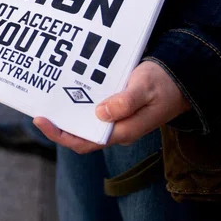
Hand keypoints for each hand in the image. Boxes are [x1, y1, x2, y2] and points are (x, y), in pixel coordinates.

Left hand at [33, 61, 190, 153]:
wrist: (183, 80)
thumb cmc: (164, 83)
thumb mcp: (145, 88)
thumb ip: (125, 101)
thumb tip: (101, 113)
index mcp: (123, 130)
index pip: (86, 141)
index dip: (61, 134)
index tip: (41, 120)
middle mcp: (117, 129)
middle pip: (81, 135)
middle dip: (58, 126)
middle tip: (37, 111)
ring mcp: (117, 120)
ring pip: (85, 124)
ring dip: (67, 115)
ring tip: (47, 101)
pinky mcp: (118, 109)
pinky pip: (93, 112)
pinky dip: (78, 104)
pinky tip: (67, 92)